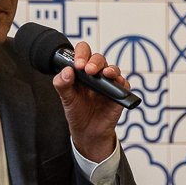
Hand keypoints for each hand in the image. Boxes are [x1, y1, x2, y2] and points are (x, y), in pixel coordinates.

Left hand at [52, 41, 127, 160]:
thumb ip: (62, 84)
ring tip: (105, 74)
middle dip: (94, 62)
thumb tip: (67, 70)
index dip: (81, 53)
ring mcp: (108, 83)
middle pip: (98, 58)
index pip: (83, 53)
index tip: (78, 64)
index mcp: (81, 71)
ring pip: (112, 69)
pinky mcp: (118, 93)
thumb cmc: (77, 112)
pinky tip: (115, 83)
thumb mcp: (65, 98)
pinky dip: (120, 81)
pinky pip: (123, 83)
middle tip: (88, 70)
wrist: (88, 132)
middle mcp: (96, 74)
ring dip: (110, 69)